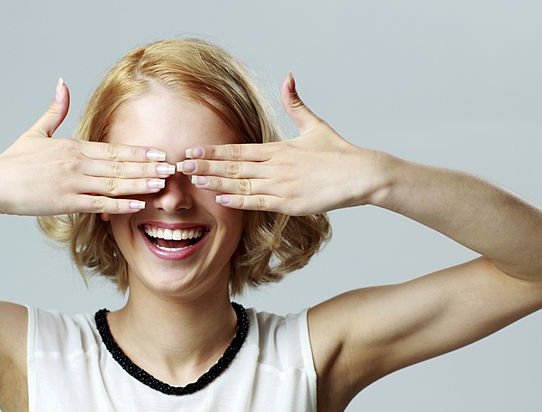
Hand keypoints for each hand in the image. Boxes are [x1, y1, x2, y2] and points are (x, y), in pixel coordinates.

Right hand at [0, 79, 173, 216]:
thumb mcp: (36, 132)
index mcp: (73, 147)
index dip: (139, 151)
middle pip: (120, 165)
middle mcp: (77, 163)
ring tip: (163, 184)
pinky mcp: (66, 202)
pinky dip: (120, 204)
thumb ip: (54, 111)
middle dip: (149, 166)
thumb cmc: (13, 161)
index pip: (113, 149)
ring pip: (114, 184)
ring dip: (141, 184)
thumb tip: (63, 83)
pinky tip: (138, 205)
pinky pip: (99, 204)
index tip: (160, 152)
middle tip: (173, 168)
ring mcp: (72, 183)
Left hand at [176, 73, 389, 215]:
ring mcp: (281, 186)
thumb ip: (296, 105)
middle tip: (181, 165)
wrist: (360, 174)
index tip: (192, 150)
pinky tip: (221, 198)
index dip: (213, 151)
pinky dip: (238, 200)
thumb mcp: (315, 125)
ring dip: (215, 183)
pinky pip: (257, 202)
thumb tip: (288, 77)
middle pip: (232, 166)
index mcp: (278, 149)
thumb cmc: (338, 152)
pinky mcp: (289, 204)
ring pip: (240, 184)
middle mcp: (275, 167)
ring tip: (193, 181)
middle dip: (204, 166)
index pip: (237, 150)